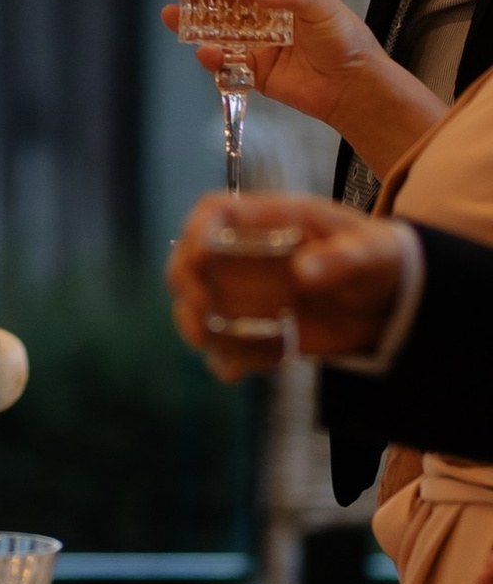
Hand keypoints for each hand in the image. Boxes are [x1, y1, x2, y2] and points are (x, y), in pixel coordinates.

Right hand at [160, 0, 381, 124]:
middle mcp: (264, 11)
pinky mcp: (253, 70)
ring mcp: (256, 41)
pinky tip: (206, 54)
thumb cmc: (344, 39)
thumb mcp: (321, 5)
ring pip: (216, 27)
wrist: (355, 90)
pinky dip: (212, 58)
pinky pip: (226, 62)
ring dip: (192, 21)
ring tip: (170, 16)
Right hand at [166, 188, 410, 373]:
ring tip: (209, 343)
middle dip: (185, 281)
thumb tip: (303, 272)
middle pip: (191, 257)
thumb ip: (341, 258)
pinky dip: (224, 359)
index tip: (200, 255)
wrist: (398, 302)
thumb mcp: (373, 253)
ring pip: (200, 302)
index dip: (197, 229)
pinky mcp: (264, 329)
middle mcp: (250, 254)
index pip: (214, 212)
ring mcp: (253, 292)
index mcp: (271, 220)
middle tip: (202, 308)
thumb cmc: (382, 259)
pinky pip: (230, 344)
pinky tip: (234, 371)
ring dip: (194, 321)